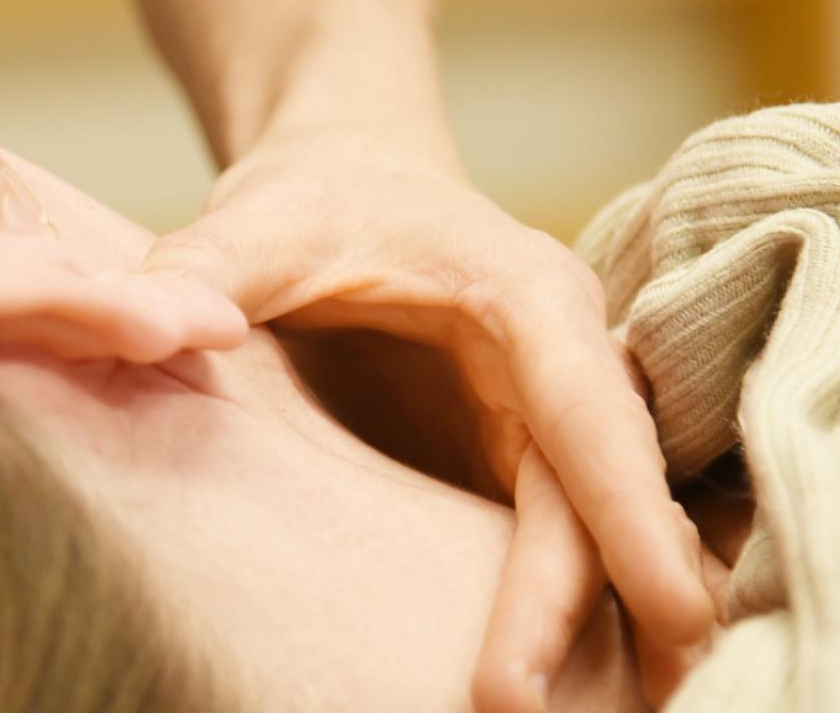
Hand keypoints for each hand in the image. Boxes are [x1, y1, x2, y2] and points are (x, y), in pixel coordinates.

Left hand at [141, 127, 714, 709]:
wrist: (350, 179)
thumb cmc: (315, 198)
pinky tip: (584, 686)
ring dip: (613, 619)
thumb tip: (169, 324)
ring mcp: (547, 418)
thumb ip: (208, 264)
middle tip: (642, 710)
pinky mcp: (520, 459)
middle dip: (617, 598)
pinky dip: (575, 609)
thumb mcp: (261, 220)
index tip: (671, 612)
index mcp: (528, 297)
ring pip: (593, 530)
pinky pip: (559, 541)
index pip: (590, 415)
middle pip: (600, 495)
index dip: (629, 516)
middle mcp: (564, 362)